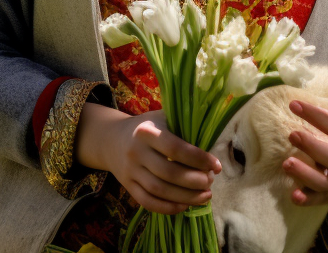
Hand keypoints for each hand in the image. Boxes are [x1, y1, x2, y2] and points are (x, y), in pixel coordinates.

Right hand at [77, 105, 221, 214]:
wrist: (112, 139)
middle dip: (195, 181)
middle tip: (210, 182)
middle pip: (168, 172)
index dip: (198, 159)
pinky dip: (167, 208)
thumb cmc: (147, 127)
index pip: (175, 148)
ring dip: (186, 197)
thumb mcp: (162, 118)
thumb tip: (212, 146)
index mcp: (146, 132)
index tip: (216, 166)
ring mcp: (130, 171)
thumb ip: (182, 128)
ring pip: (159, 190)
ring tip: (205, 196)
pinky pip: (147, 202)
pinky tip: (184, 205)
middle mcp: (136, 152)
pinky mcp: (127, 186)